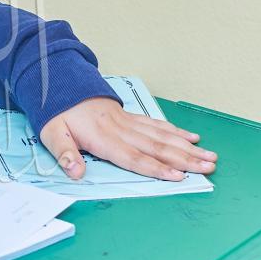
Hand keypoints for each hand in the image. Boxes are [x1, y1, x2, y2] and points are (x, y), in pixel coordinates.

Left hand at [39, 97, 217, 180]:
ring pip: (161, 136)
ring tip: (209, 157)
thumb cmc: (56, 112)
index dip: (155, 167)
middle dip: (184, 159)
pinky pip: (155, 124)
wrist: (59, 84)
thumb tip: (75, 172)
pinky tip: (191, 137)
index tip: (177, 176)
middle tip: (208, 168)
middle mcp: (119, 129)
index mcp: (102, 137)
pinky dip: (175, 130)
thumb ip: (64, 154)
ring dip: (187, 147)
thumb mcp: (51, 134)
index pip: (133, 156)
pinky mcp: (129, 116)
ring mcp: (127, 121)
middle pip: (156, 147)